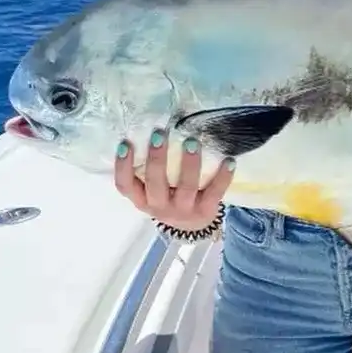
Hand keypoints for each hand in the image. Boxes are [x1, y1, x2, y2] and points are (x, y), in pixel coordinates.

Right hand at [114, 131, 233, 230]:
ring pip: (185, 187)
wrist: (192, 227)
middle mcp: (159, 206)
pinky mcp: (206, 211)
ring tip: (192, 141)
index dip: (123, 166)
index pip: (125, 185)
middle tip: (159, 133)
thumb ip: (150, 169)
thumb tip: (152, 125)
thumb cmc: (169, 197)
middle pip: (155, 183)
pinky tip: (228, 160)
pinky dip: (223, 176)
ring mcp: (183, 210)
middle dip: (157, 157)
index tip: (126, 143)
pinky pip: (214, 192)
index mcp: (142, 199)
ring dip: (189, 163)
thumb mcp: (153, 190)